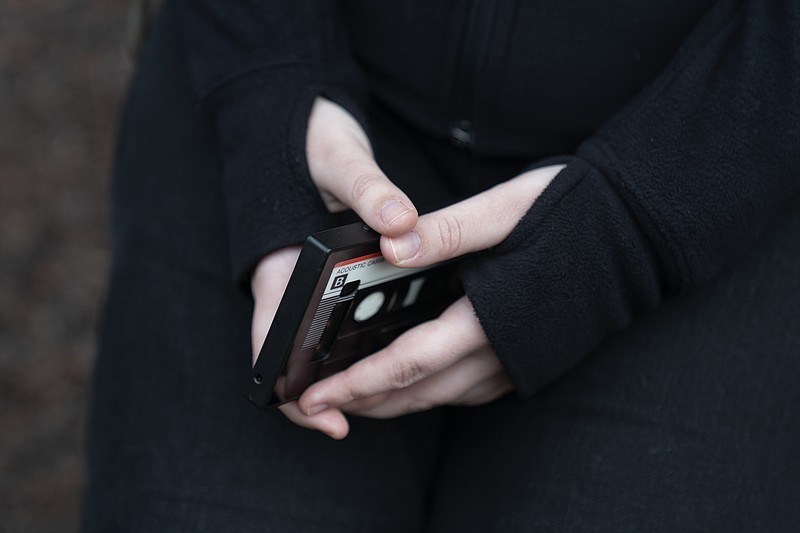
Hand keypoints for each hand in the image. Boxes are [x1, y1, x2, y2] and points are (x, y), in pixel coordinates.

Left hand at [251, 97, 564, 438]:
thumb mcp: (505, 209)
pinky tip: (416, 375)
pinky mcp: (532, 360)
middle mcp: (503, 352)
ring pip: (443, 397)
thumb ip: (447, 231)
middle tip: (320, 403)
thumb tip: (389, 246)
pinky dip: (433, 390)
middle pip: (420, 393)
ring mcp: (520, 362)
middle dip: (366, 402)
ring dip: (397, 400)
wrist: (636, 231)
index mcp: (489, 317)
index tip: (316, 397)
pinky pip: (470, 389)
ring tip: (357, 393)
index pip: (409, 364)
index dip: (358, 384)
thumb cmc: (571, 213)